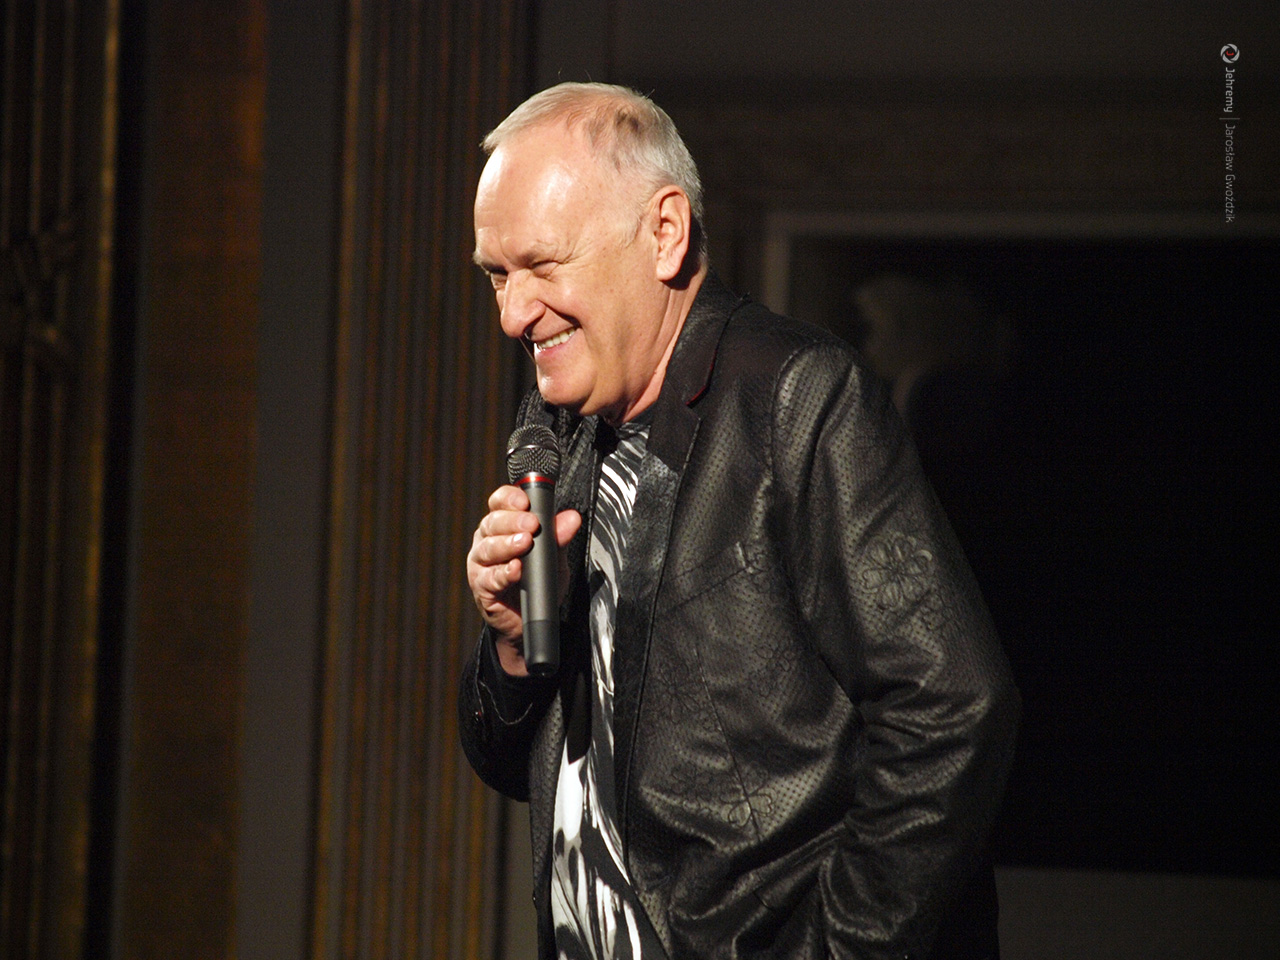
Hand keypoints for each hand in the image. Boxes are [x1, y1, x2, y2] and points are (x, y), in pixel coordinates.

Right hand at [467, 484, 581, 675]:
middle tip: (532, 524)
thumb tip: (572, 518)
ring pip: (488, 548)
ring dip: (507, 544)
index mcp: (501, 526)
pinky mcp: (481, 587)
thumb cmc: (537, 581)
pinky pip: (490, 578)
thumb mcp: (554, 557)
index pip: (499, 503)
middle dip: (513, 521)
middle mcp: (486, 540)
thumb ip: (559, 537)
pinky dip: (504, 573)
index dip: (509, 498)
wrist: (528, 619)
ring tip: (525, 543)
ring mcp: (480, 564)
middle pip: (492, 522)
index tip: (525, 501)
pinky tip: (516, 569)